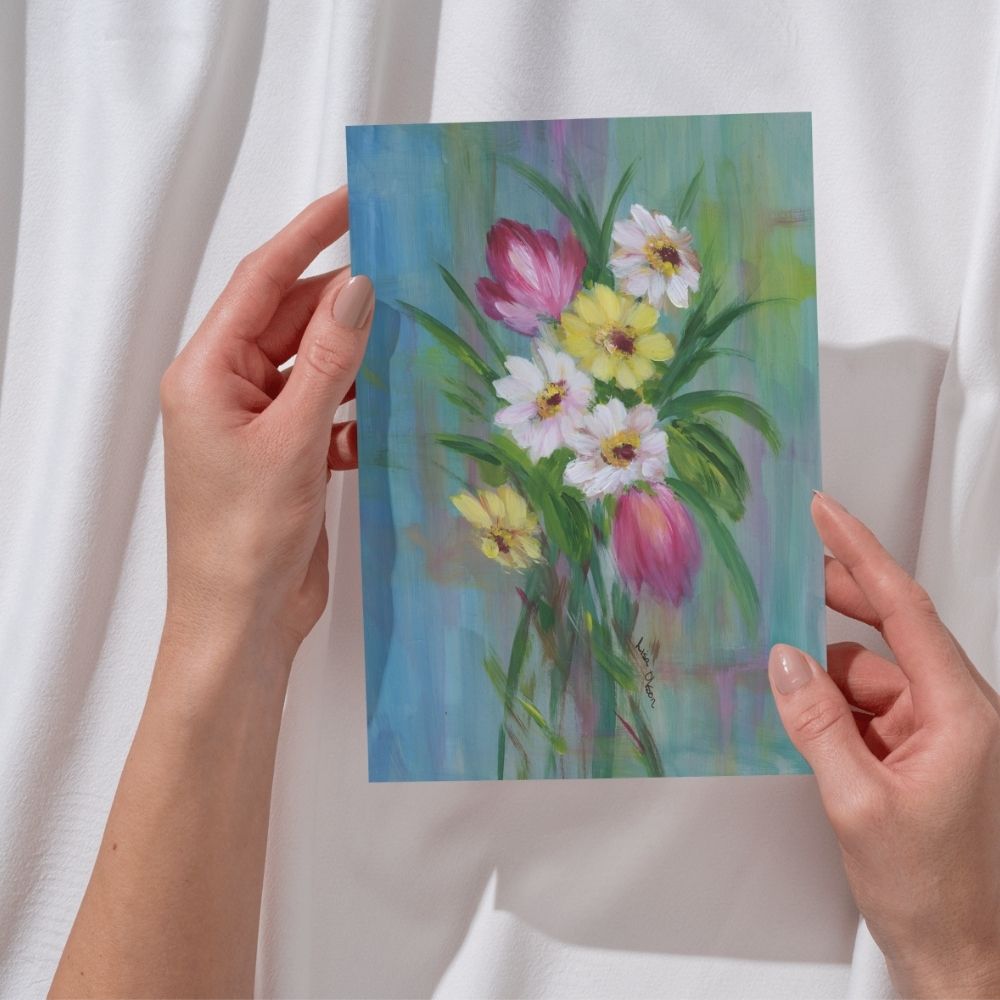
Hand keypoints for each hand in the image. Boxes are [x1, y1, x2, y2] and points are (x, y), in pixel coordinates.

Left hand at [158, 186, 372, 666]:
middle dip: (343, 303)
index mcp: (206, 373)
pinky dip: (356, 410)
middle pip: (291, 320)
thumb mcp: (292, 439)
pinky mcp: (288, 454)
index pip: (261, 282)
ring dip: (356, 360)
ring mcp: (260, 423)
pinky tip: (383, 420)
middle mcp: (229, 389)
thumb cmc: (245, 538)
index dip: (307, 236)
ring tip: (408, 344)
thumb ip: (328, 360)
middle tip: (405, 278)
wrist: (242, 622)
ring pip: (316, 365)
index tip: (352, 200)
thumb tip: (358, 287)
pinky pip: (328, 409)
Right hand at [768, 492, 999, 998]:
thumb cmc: (930, 890)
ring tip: (777, 677)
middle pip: (891, 629)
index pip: (905, 611)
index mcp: (960, 713)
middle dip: (839, 598)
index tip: (828, 515)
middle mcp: (954, 711)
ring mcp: (935, 731)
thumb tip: (785, 659)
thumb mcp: (857, 803)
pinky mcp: (915, 750)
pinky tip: (801, 717)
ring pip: (868, 673)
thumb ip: (817, 723)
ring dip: (824, 674)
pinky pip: (864, 706)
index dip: (862, 554)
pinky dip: (829, 705)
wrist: (958, 951)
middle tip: (787, 569)